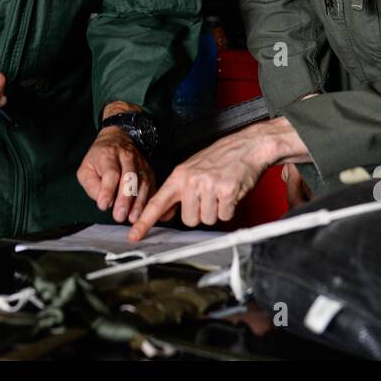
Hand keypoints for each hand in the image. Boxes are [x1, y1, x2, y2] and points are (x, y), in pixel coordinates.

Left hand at [77, 127, 155, 223]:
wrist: (118, 139)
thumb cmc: (99, 159)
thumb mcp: (86, 169)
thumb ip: (91, 185)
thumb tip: (102, 201)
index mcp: (109, 154)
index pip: (110, 173)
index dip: (107, 190)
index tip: (103, 205)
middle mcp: (127, 157)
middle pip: (129, 178)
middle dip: (125, 199)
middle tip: (119, 216)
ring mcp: (141, 164)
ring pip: (143, 183)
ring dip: (139, 203)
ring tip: (133, 218)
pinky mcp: (150, 172)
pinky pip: (152, 187)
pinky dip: (150, 201)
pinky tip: (146, 214)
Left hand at [127, 117, 309, 240]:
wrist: (247, 145)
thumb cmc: (221, 157)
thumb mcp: (192, 168)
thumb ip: (178, 190)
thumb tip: (166, 212)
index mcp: (179, 175)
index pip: (157, 202)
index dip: (144, 221)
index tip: (134, 235)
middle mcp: (191, 180)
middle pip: (188, 219)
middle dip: (199, 213)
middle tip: (209, 196)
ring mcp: (209, 186)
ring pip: (207, 220)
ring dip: (216, 211)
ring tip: (220, 191)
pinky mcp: (227, 191)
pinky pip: (224, 216)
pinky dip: (229, 209)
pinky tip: (231, 193)